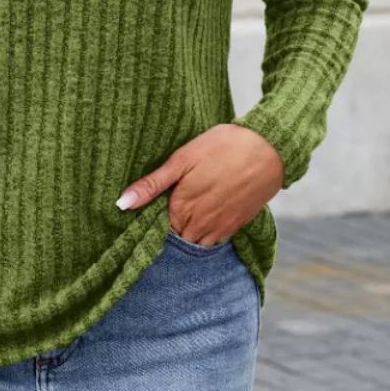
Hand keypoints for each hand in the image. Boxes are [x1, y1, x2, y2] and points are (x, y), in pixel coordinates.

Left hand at [114, 123, 282, 244]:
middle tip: (166, 211)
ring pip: (195, 243)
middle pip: (176, 238)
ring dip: (187, 234)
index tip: (150, 210)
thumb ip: (151, 185)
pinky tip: (203, 216)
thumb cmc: (222, 148)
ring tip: (185, 214)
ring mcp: (220, 228)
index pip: (157, 229)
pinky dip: (205, 234)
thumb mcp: (181, 160)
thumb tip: (120, 204)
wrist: (269, 149)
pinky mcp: (236, 225)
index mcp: (181, 208)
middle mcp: (199, 224)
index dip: (151, 220)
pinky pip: (214, 241)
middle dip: (168, 230)